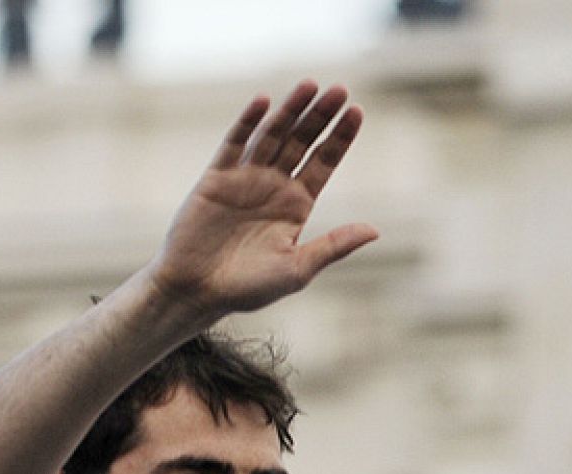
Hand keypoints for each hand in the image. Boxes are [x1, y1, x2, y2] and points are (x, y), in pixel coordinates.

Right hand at [144, 81, 378, 319]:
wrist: (196, 292)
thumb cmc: (248, 288)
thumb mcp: (297, 268)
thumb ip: (334, 246)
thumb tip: (375, 230)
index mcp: (297, 205)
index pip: (324, 162)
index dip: (340, 137)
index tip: (358, 111)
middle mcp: (274, 186)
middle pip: (302, 141)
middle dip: (320, 116)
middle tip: (340, 88)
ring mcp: (245, 178)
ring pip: (272, 135)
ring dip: (290, 110)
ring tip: (310, 85)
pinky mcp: (216, 178)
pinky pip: (234, 144)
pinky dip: (248, 123)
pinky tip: (264, 102)